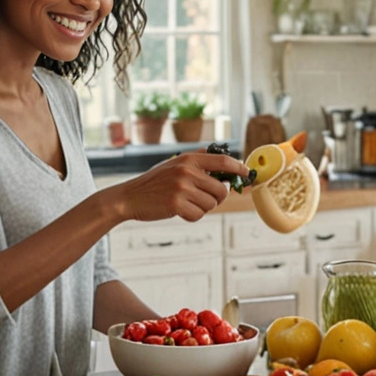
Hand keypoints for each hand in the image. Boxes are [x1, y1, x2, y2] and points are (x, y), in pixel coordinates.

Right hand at [107, 150, 249, 222]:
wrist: (129, 197)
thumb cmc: (153, 183)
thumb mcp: (173, 164)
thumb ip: (196, 161)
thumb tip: (223, 161)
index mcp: (188, 159)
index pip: (222, 160)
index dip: (238, 167)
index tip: (246, 173)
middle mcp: (187, 171)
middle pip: (222, 189)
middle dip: (218, 197)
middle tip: (205, 198)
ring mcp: (182, 188)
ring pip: (211, 204)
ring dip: (203, 207)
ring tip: (187, 203)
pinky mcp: (176, 204)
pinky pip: (198, 215)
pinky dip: (192, 216)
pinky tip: (180, 211)